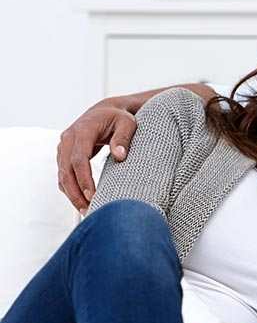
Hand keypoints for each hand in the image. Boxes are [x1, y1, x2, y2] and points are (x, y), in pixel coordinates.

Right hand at [56, 97, 136, 212]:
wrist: (104, 112)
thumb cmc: (118, 118)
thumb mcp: (127, 123)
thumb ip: (124, 138)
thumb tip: (120, 156)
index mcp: (83, 129)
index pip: (79, 159)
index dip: (84, 179)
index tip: (92, 195)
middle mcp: (68, 138)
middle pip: (66, 170)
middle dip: (76, 192)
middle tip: (88, 209)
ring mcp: (63, 147)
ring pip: (62, 175)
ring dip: (72, 194)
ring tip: (86, 210)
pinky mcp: (64, 155)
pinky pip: (63, 175)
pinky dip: (70, 189)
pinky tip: (81, 201)